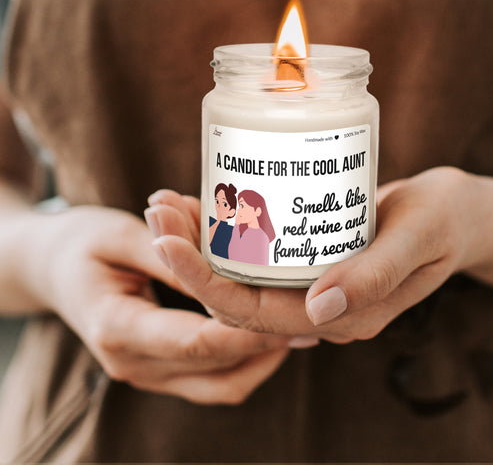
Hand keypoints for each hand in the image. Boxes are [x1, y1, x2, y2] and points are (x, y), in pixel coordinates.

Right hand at [26, 205, 307, 403]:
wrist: (52, 268)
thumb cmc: (83, 243)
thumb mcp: (122, 236)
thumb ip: (169, 255)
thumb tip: (221, 269)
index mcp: (118, 328)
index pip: (197, 341)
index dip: (248, 330)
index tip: (291, 314)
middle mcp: (132, 363)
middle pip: (216, 367)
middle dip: (266, 345)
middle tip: (309, 319)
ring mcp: (145, 372)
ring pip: (220, 385)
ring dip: (261, 360)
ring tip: (299, 328)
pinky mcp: (158, 369)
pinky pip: (212, 381)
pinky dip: (244, 363)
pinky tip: (270, 335)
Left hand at [148, 167, 482, 342]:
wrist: (459, 213)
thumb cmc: (445, 219)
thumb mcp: (420, 237)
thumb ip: (377, 274)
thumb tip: (320, 309)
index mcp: (345, 317)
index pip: (259, 315)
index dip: (206, 282)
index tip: (166, 240)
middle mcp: (321, 309)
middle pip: (238, 295)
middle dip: (189, 258)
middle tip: (156, 209)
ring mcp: (315, 286)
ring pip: (242, 275)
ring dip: (200, 243)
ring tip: (166, 202)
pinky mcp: (312, 260)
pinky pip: (259, 255)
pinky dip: (228, 231)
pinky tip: (204, 201)